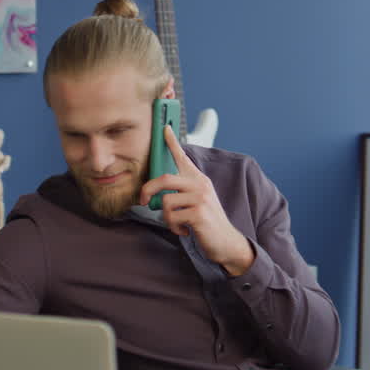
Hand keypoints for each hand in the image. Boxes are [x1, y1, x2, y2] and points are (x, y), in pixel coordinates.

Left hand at [139, 124, 254, 275]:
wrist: (226, 241)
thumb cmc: (206, 222)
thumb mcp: (197, 201)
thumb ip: (181, 192)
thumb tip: (155, 193)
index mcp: (198, 179)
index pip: (183, 157)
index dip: (172, 142)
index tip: (164, 128)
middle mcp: (200, 185)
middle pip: (164, 179)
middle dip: (148, 190)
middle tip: (143, 201)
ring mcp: (201, 199)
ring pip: (166, 203)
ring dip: (166, 218)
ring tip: (178, 223)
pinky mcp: (199, 214)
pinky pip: (171, 218)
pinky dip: (174, 228)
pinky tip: (185, 231)